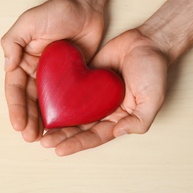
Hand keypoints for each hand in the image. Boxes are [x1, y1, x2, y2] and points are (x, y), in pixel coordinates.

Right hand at [2, 0, 103, 141]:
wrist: (85, 6)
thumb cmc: (56, 10)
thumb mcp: (28, 22)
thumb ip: (13, 42)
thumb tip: (7, 66)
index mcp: (23, 61)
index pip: (15, 89)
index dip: (15, 108)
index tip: (18, 125)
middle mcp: (36, 72)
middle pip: (29, 101)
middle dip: (28, 120)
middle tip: (31, 138)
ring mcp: (55, 78)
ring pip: (46, 105)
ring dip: (43, 122)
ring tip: (43, 139)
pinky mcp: (73, 80)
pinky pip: (67, 100)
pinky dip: (63, 115)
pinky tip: (63, 128)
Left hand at [40, 29, 168, 155]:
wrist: (145, 42)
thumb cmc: (153, 70)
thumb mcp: (153, 98)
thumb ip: (139, 119)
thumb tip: (118, 132)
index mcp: (117, 119)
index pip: (94, 136)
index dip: (77, 144)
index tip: (59, 150)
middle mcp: (102, 110)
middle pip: (79, 128)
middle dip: (61, 137)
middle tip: (44, 142)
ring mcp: (92, 95)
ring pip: (70, 112)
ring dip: (56, 122)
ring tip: (39, 129)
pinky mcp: (84, 79)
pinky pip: (68, 92)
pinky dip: (56, 99)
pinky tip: (42, 104)